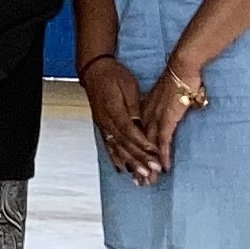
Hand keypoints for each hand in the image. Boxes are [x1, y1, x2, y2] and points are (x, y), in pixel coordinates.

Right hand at [82, 56, 159, 183]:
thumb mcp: (127, 86)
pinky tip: (122, 168)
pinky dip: (116, 159)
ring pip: (117, 149)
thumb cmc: (113, 75)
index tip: (155, 155)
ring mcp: (103, 126)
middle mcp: (107, 121)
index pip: (131, 132)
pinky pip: (109, 146)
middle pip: (124, 145)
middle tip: (151, 173)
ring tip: (140, 177)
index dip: (143, 145)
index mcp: (114, 110)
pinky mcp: (102, 127)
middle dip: (139, 160)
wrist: (94, 71)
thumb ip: (133, 107)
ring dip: (130, 164)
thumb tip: (139, 123)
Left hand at [141, 57, 209, 175]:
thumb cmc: (178, 78)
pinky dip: (162, 156)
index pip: (138, 137)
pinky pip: (162, 142)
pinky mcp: (166, 119)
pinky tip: (163, 167)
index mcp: (146, 110)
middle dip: (138, 166)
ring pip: (148, 147)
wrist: (181, 68)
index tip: (134, 167)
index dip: (135, 154)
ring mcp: (155, 118)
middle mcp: (147, 116)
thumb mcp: (168, 95)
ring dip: (148, 165)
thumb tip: (173, 111)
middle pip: (140, 146)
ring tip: (148, 182)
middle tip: (138, 183)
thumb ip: (167, 105)